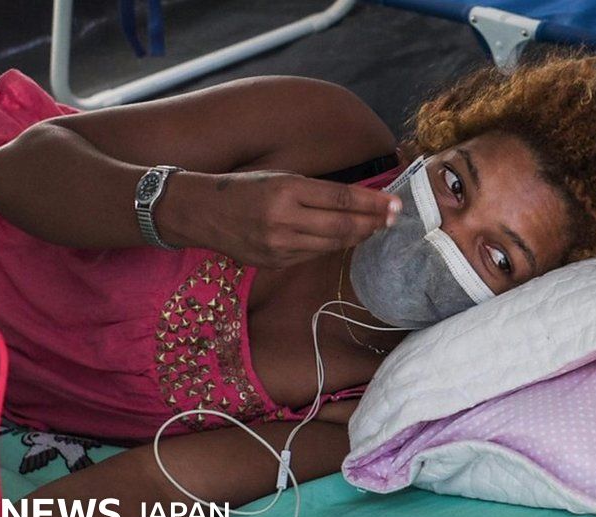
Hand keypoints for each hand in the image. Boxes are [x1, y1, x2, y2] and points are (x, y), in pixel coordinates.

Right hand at [172, 171, 400, 268]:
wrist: (201, 213)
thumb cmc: (242, 188)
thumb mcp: (278, 176)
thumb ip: (315, 190)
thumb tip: (357, 199)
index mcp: (286, 190)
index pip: (341, 198)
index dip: (372, 202)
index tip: (395, 204)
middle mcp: (283, 220)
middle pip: (342, 225)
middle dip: (372, 223)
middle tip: (393, 219)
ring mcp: (279, 246)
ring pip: (331, 244)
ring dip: (357, 236)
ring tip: (375, 228)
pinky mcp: (274, 262)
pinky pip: (312, 255)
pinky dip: (332, 246)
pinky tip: (345, 239)